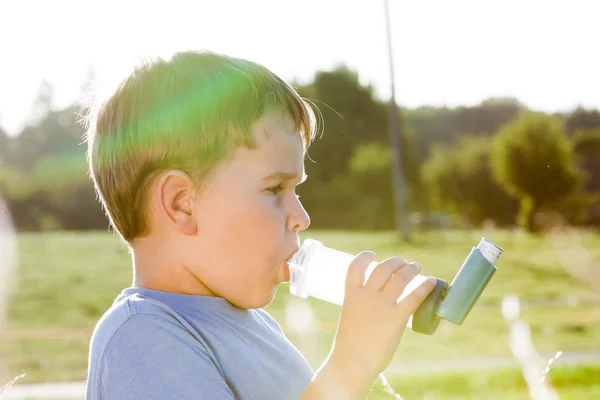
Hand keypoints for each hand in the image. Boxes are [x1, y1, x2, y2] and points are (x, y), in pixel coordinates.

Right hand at [330, 251, 435, 383]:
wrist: (352, 362)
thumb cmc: (350, 346)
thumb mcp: (350, 318)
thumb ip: (362, 309)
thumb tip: (379, 311)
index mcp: (351, 295)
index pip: (356, 267)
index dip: (365, 257)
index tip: (372, 255)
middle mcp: (367, 295)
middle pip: (383, 268)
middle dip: (395, 262)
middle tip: (404, 264)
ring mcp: (382, 305)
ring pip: (400, 277)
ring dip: (410, 269)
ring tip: (416, 267)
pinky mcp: (397, 317)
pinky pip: (414, 296)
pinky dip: (425, 286)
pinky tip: (431, 281)